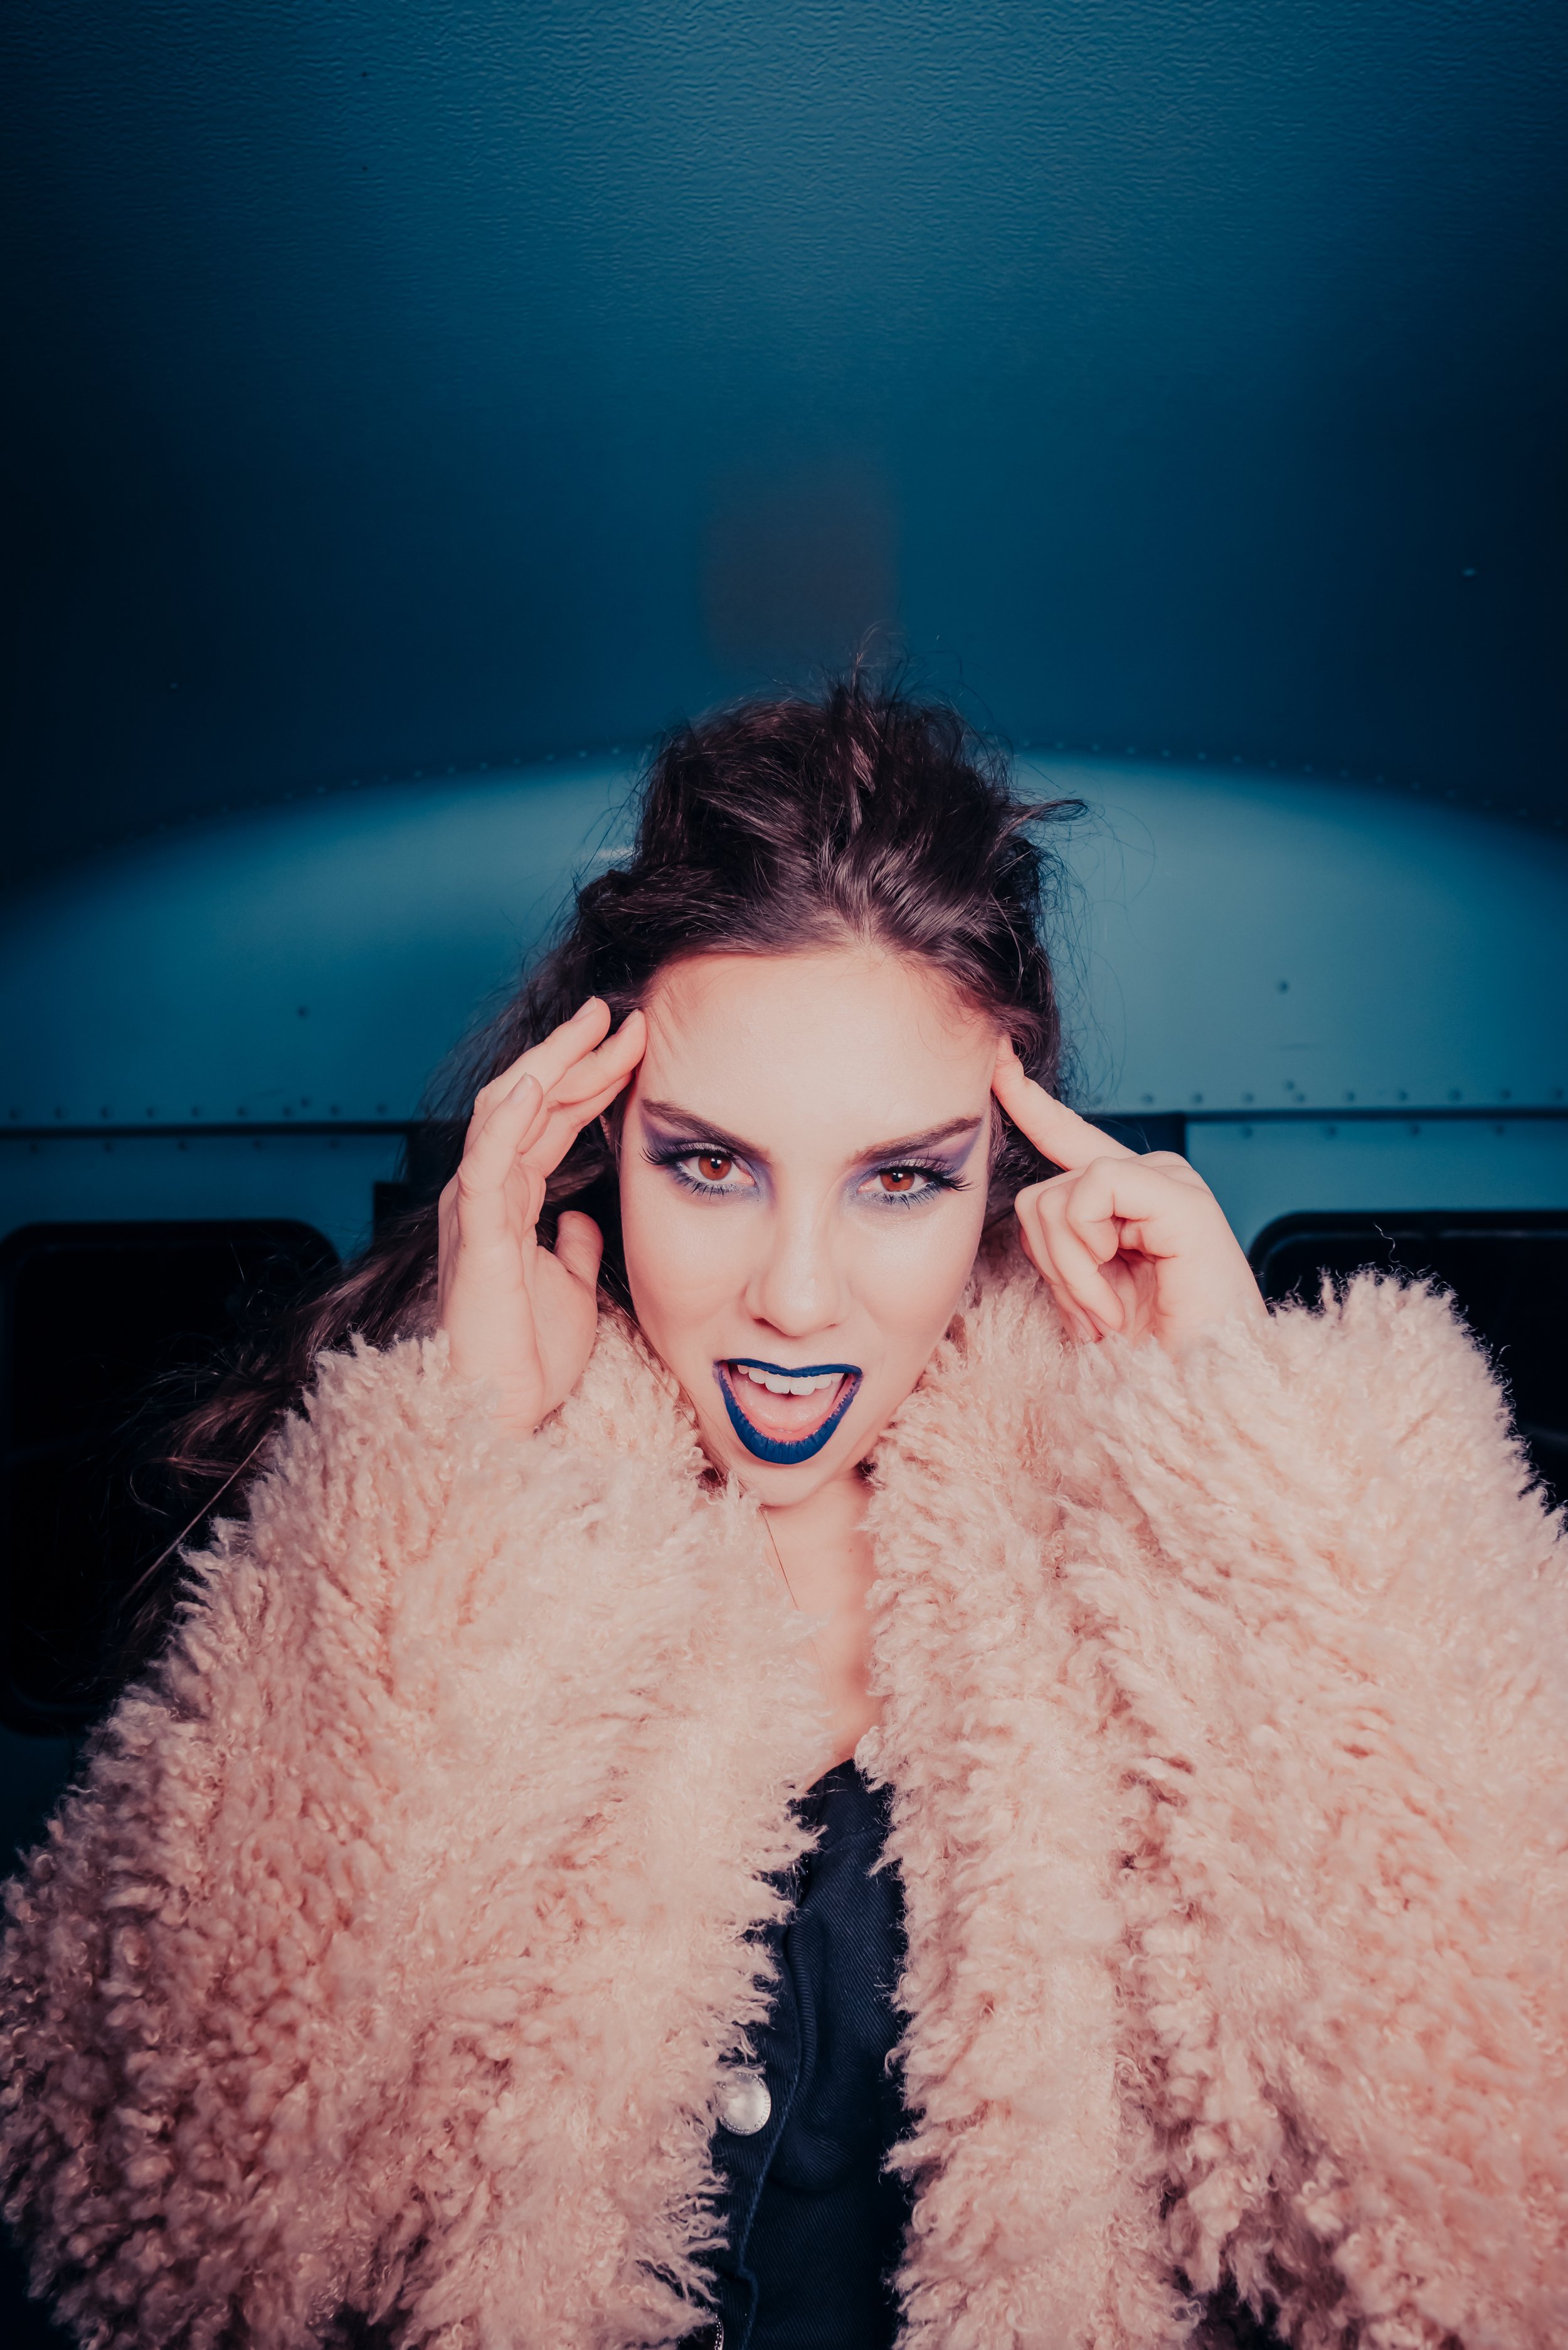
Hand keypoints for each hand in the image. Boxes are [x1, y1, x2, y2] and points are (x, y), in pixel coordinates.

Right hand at [437, 998, 646, 1432]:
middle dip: (574, 1053)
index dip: (587, 1078)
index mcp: (511, 1201)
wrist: (501, 1409)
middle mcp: (488, 1192)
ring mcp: (478, 1207)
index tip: (631, 1042)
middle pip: (530, 1101)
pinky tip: (542, 1077)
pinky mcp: (478, 1231)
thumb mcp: (569, 1287)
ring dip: (552, 1063)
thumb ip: (573, 1246)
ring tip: (593, 1025)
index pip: (549, 1120)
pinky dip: (512, 1114)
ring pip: (509, 1111)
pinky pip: (489, 1157)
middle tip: (619, 1014)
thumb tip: (584, 1221)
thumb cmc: (527, 1356)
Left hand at [992, 1038, 1266, 1355]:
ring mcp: (1170, 1183)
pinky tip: (1117, 1300)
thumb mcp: (1085, 1290)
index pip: (1067, 1136)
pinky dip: (1086, 1259)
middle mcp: (1150, 1177)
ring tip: (1108, 1315)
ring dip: (1068, 1274)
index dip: (1028, 1100)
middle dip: (1049, 1265)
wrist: (1204, 1395)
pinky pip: (1090, 1195)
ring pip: (1056, 1196)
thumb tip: (1027, 1203)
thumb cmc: (1152, 1353)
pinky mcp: (1180, 1198)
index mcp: (1128, 1197)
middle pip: (1040, 1192)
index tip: (996, 1060)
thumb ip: (1060, 1240)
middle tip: (1092, 1316)